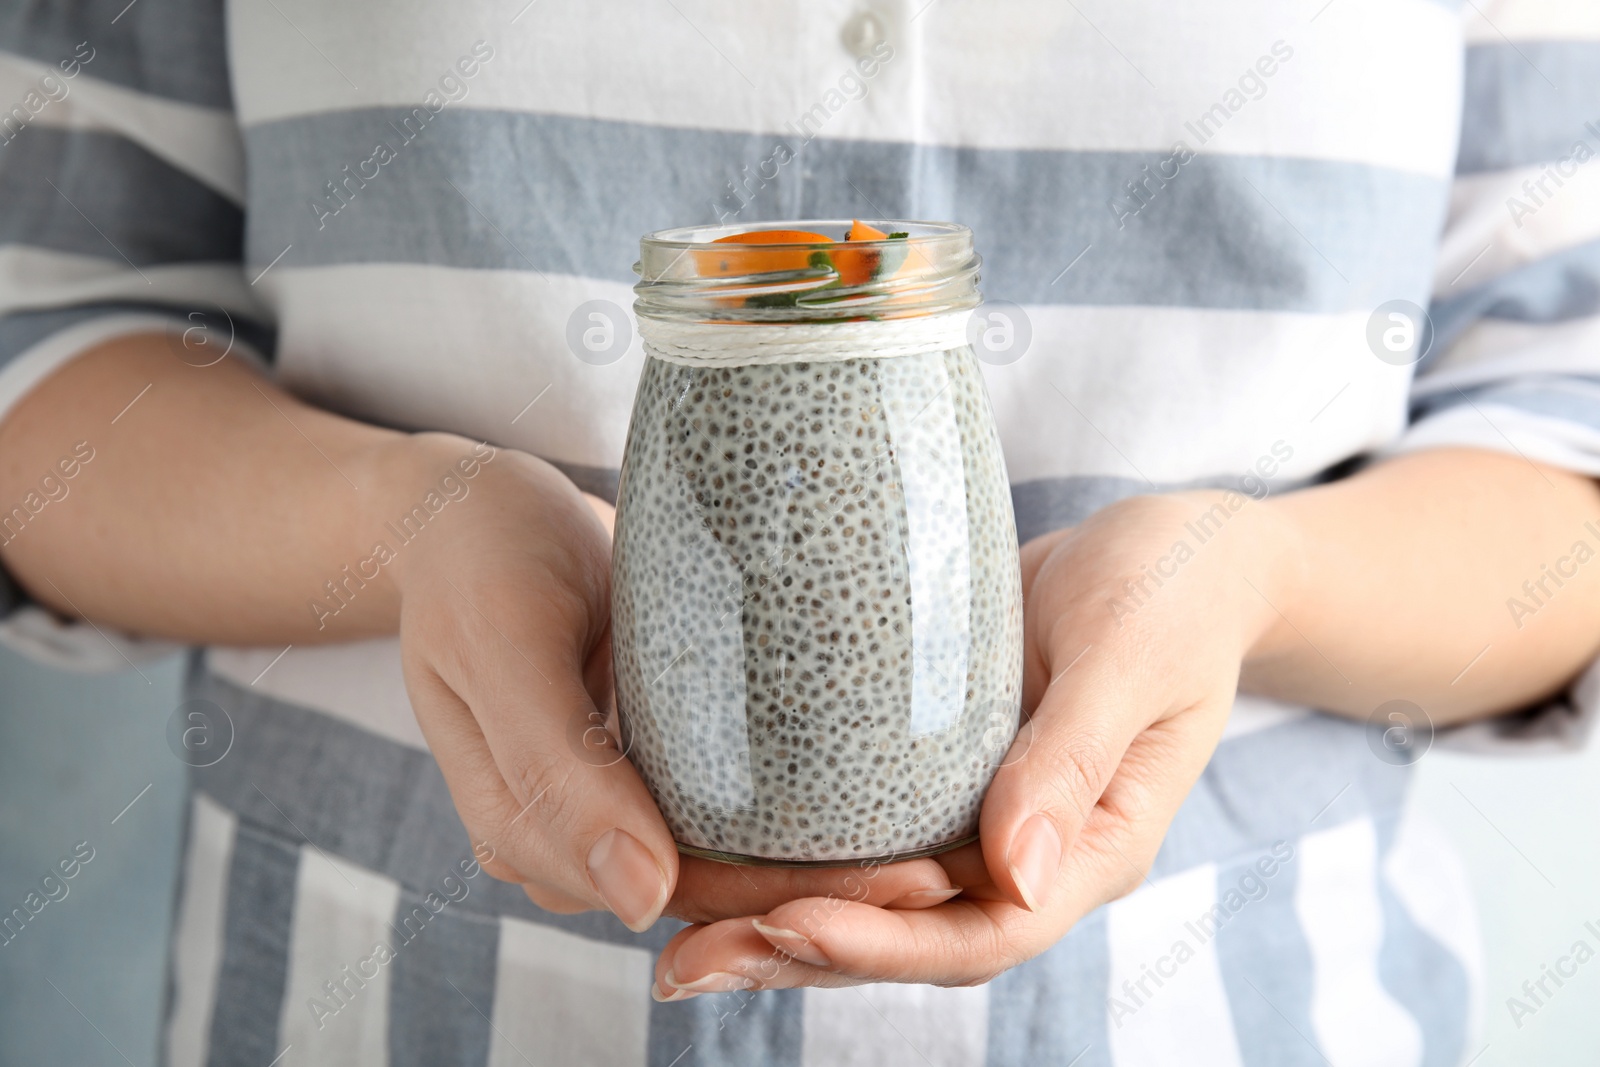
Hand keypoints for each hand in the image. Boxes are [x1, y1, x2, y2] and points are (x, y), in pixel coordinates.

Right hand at [386, 435, 956, 930]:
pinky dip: (797, 805)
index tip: (896, 889)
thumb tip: (640, 895)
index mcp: (528, 829)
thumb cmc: (478, 562)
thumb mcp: (504, 645)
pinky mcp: (648, 751)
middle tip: (942, 870)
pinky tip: (879, 794)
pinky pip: (728, 801)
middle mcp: (577, 831)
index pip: (677, 892)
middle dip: (826, 891)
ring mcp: (614, 793)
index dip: (785, 899)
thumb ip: (556, 770)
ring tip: (934, 841)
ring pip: (728, 855)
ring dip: (823, 858)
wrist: (462, 512)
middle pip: (715, 886)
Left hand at [650, 491, 1295, 994]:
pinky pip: (863, 832)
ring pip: (873, 896)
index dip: (888, 940)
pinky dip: (790, 849)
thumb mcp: (1130, 659)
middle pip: (909, 933)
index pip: (987, 930)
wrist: (1173, 554)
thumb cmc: (1173, 594)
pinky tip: (710, 844)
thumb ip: (1073, 759)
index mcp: (1091, 846)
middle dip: (797, 951)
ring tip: (671, 926)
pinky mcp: (938, 777)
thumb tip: (1015, 876)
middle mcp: (1027, 852)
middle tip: (684, 960)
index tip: (791, 922)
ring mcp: (979, 818)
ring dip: (774, 918)